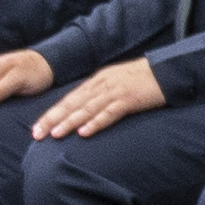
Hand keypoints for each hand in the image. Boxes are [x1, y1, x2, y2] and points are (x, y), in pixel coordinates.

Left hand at [32, 58, 168, 138]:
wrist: (168, 70)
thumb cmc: (143, 79)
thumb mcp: (117, 83)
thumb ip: (100, 94)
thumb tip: (84, 110)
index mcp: (97, 82)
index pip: (69, 100)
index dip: (52, 114)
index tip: (37, 128)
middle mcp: (102, 86)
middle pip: (72, 104)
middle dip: (53, 120)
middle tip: (36, 134)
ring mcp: (115, 92)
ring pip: (87, 109)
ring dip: (70, 122)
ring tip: (55, 135)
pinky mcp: (130, 99)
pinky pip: (110, 113)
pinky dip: (96, 122)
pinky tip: (85, 132)